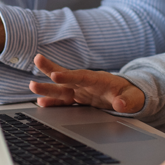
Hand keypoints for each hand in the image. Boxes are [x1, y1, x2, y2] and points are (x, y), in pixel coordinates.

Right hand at [28, 54, 145, 112]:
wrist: (128, 96)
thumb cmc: (131, 94)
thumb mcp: (133, 98)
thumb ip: (127, 101)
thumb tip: (120, 104)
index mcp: (99, 80)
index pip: (82, 76)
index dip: (69, 76)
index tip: (56, 75)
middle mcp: (86, 83)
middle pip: (67, 76)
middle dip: (52, 68)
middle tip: (37, 59)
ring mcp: (81, 91)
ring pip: (61, 88)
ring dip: (47, 87)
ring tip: (31, 85)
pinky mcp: (78, 99)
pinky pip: (63, 100)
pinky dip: (52, 101)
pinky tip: (40, 102)